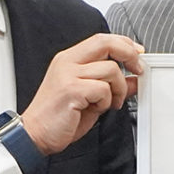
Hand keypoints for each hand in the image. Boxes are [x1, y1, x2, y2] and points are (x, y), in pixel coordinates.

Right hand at [24, 33, 144, 154]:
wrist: (34, 134)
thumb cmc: (58, 117)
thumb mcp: (90, 98)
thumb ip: (111, 85)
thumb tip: (134, 80)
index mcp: (69, 59)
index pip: (101, 39)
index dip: (124, 43)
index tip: (138, 53)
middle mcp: (67, 62)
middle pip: (106, 43)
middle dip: (129, 54)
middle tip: (138, 69)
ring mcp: (68, 75)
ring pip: (110, 69)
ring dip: (118, 89)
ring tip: (110, 103)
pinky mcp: (71, 90)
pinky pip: (103, 89)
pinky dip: (107, 101)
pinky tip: (97, 109)